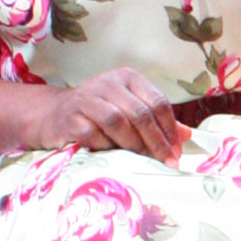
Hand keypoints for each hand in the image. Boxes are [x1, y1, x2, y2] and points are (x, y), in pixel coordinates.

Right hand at [33, 71, 180, 165]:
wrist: (53, 115)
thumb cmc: (98, 114)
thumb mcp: (129, 110)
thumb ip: (157, 121)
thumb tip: (186, 136)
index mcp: (127, 78)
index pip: (157, 101)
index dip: (170, 129)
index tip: (176, 152)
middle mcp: (107, 83)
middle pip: (140, 113)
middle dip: (157, 142)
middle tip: (167, 162)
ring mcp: (86, 99)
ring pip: (118, 122)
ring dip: (135, 145)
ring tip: (144, 161)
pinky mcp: (70, 118)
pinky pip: (95, 135)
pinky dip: (108, 147)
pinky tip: (113, 155)